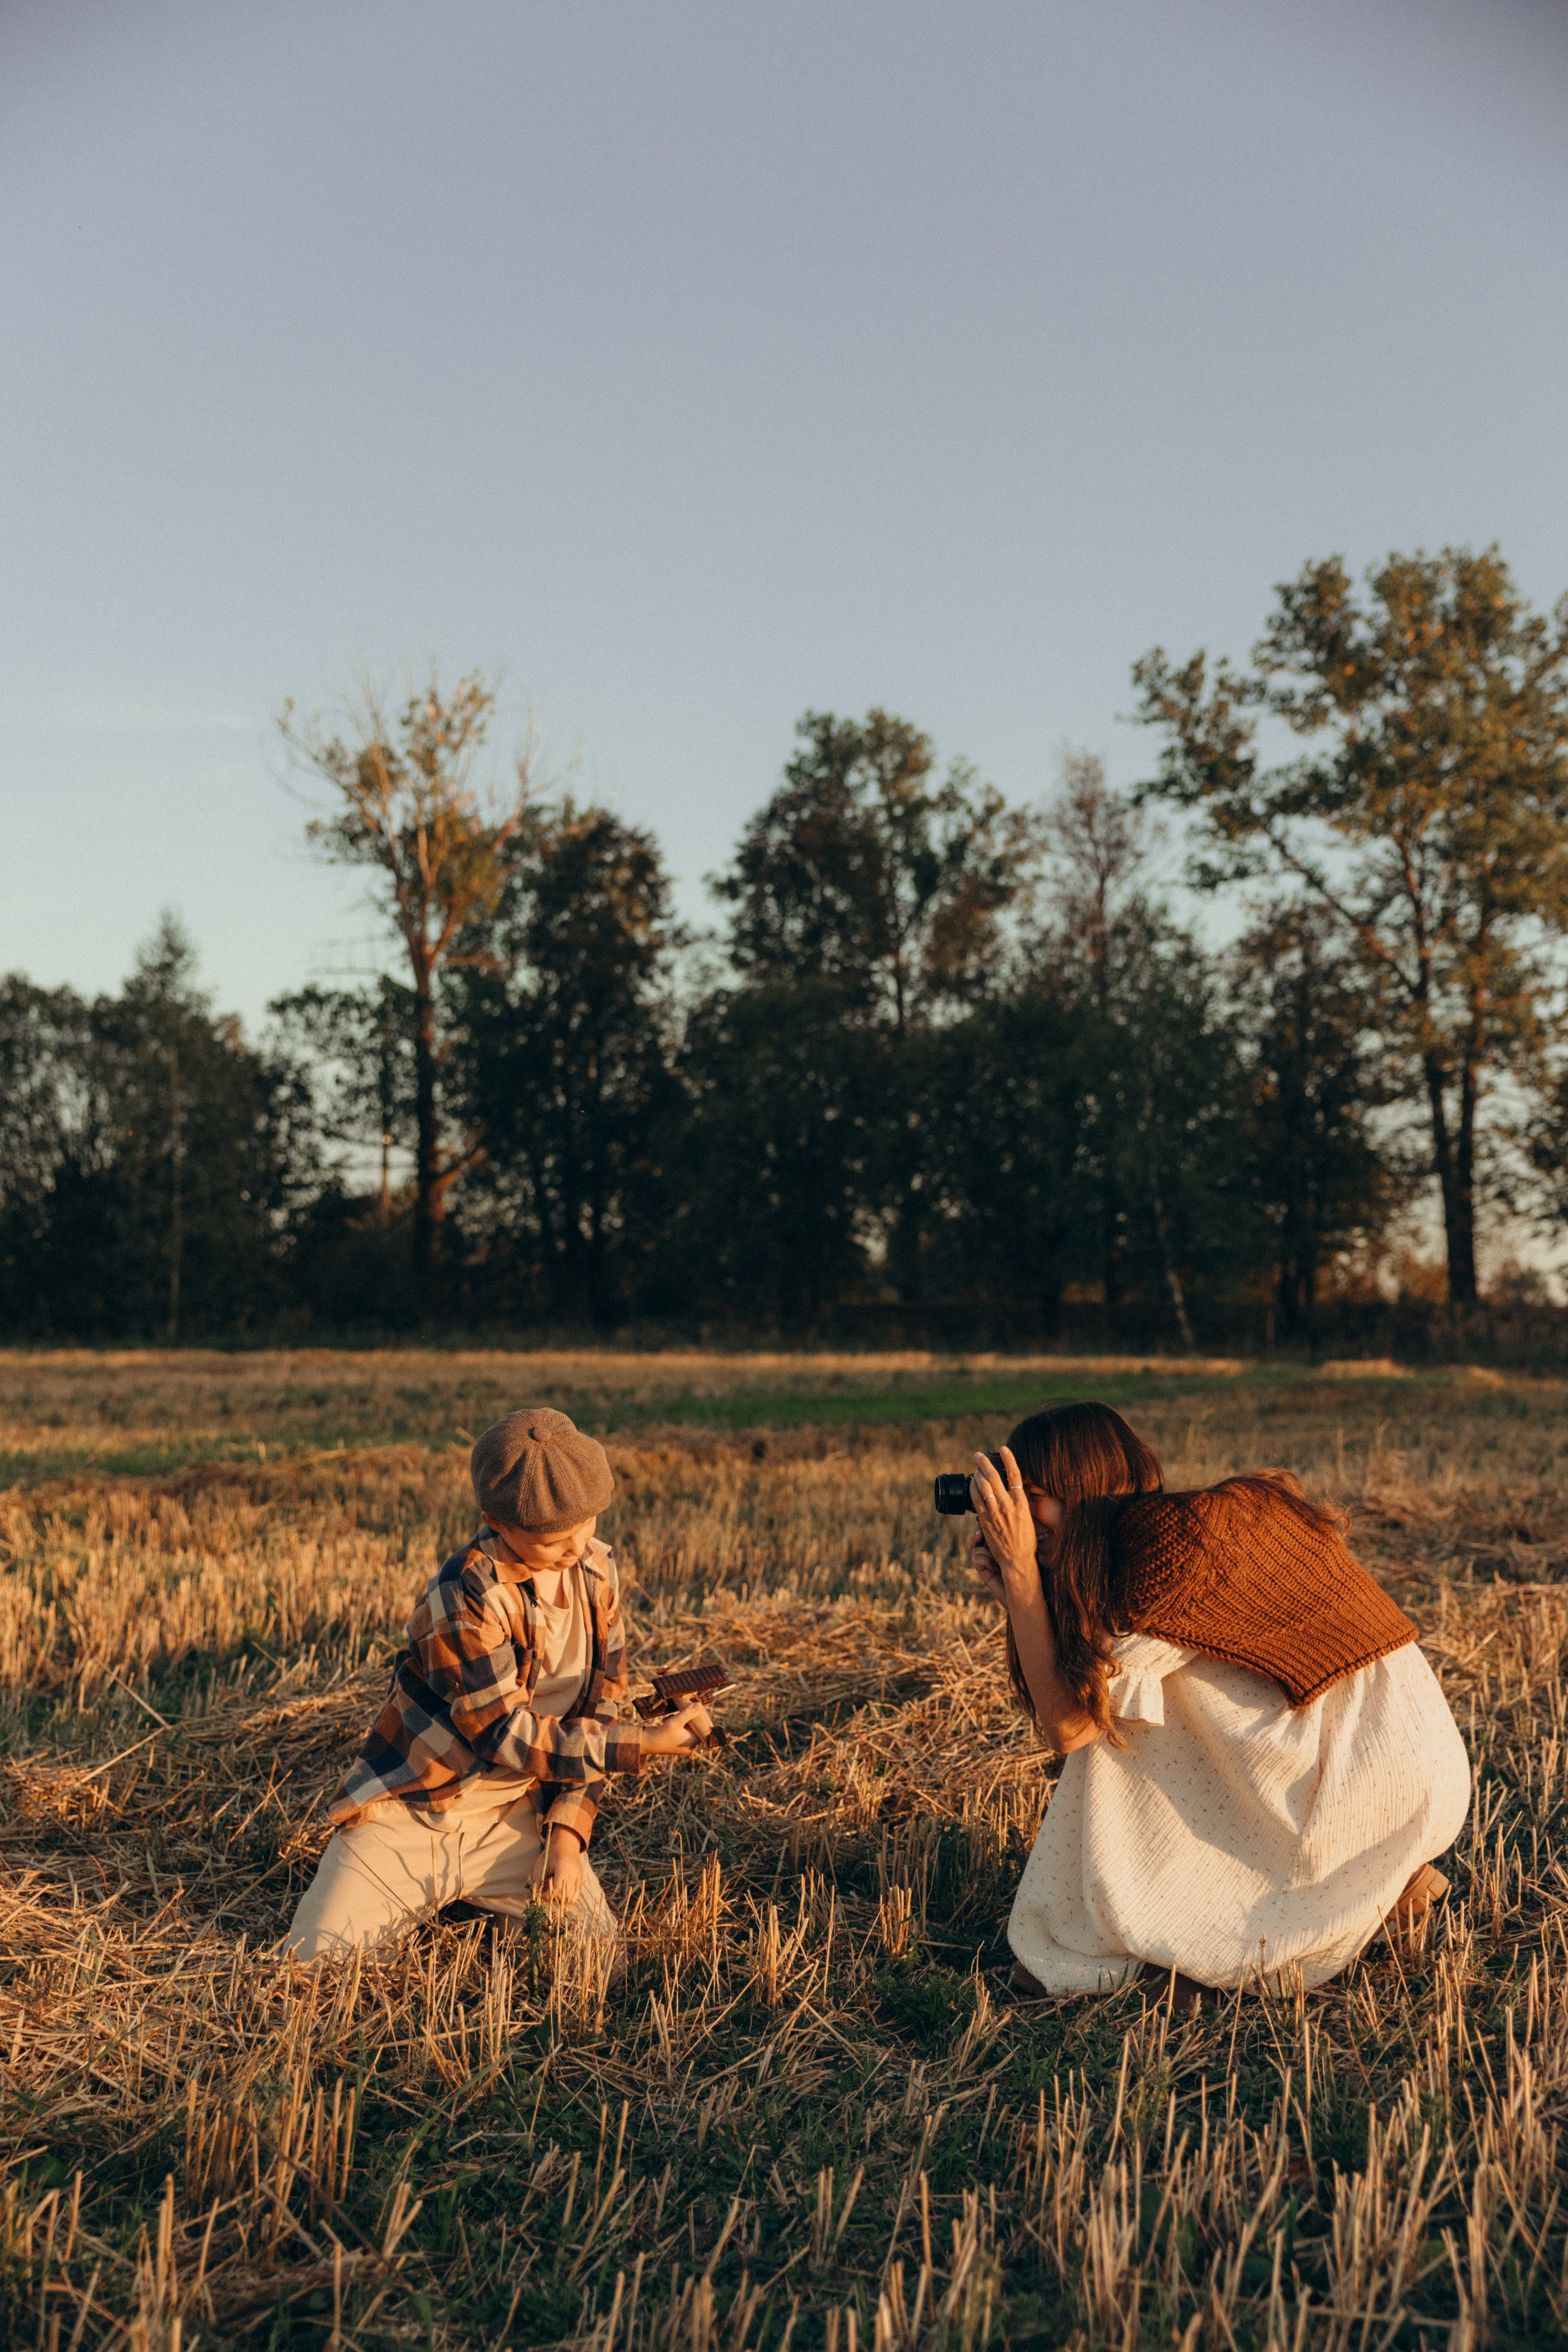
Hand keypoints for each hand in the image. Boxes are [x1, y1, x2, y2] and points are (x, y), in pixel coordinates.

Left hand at [533, 1825, 583, 1905]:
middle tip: (546, 1893)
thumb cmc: (551, 1854)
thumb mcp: (543, 1865)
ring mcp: (579, 1878)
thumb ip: (540, 1881)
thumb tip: (538, 1898)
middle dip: (553, 1898)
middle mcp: (574, 1874)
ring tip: (553, 1892)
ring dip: (560, 1899)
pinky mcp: (581, 1880)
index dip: (548, 1895)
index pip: (557, 1888)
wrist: (566, 1845)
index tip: (540, 1896)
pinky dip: (567, 1898)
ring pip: (570, 1898)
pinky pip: (576, 1896)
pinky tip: (560, 1893)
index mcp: (564, 1867)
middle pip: (564, 1895)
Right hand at [640, 1701, 713, 1757]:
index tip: (695, 1709)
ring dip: (678, 1720)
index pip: (701, 1729)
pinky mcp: (674, 1742)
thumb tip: (699, 1706)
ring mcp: (681, 1745)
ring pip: (685, 1727)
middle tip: (680, 1712)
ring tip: (669, 1718)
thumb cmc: (662, 1734)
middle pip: (693, 1727)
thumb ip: (688, 1713)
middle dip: (686, 1718)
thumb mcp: (676, 1721)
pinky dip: (673, 1724)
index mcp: (692, 1743)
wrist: (647, 1743)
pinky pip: (678, 1731)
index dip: (698, 1718)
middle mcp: (688, 1746)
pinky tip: (665, 1721)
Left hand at [970, 1447, 1042, 1608]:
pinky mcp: (985, 1521)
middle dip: (985, 1463)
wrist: (1017, 1560)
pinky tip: (972, 1483)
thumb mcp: (1028, 1517)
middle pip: (995, 1477)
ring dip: (977, 1474)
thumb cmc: (1025, 1540)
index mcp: (1022, 1503)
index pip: (1015, 1475)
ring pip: (984, 1487)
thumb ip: (1019, 1503)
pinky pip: (977, 1501)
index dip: (1009, 1459)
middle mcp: (1008, 1505)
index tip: (1003, 1448)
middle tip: (978, 1455)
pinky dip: (973, 1489)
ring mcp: (996, 1513)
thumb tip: (1014, 1490)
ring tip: (975, 1467)